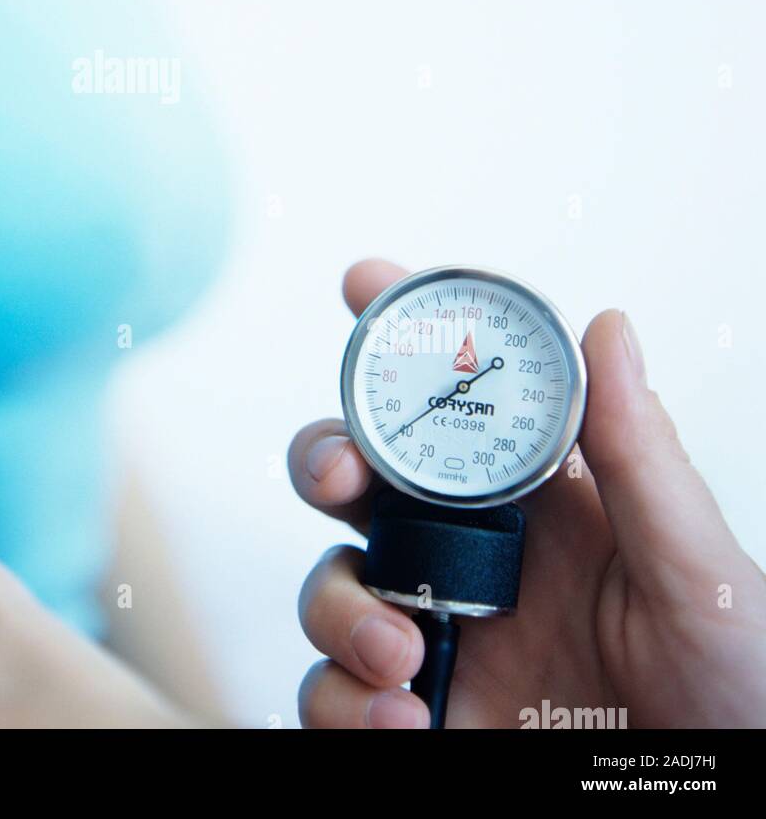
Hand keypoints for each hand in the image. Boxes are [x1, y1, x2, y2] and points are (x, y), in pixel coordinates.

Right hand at [290, 258, 765, 728]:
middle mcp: (474, 558)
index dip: (403, 337)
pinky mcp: (413, 712)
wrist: (724, 806)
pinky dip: (340, 700)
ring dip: (342, 606)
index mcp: (540, 506)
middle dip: (326, 455)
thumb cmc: (743, 697)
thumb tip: (607, 326)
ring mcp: (439, 635)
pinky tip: (402, 717)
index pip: (458, 401)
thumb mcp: (700, 574)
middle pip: (358, 474)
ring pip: (331, 580)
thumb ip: (642, 458)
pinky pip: (329, 690)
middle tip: (341, 475)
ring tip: (405, 657)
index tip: (361, 283)